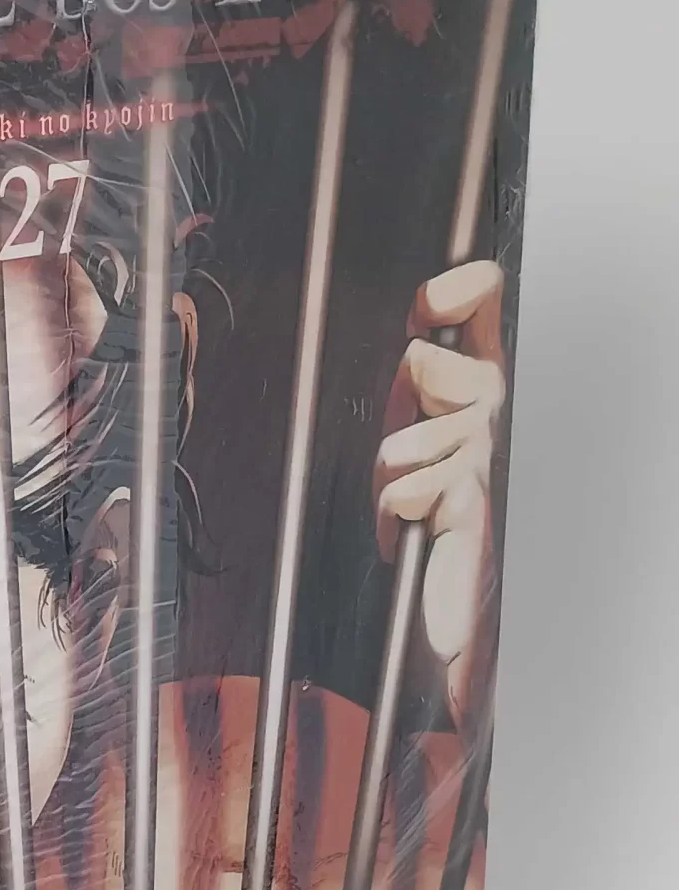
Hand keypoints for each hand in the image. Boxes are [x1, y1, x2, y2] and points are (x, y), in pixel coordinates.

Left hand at [373, 261, 505, 727]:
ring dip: (390, 472)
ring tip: (412, 495)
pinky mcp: (473, 504)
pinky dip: (391, 510)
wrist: (452, 598)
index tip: (428, 311)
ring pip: (404, 434)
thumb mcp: (420, 425)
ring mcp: (489, 457)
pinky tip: (415, 526)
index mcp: (490, 380)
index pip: (487, 294)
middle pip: (423, 365)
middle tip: (414, 447)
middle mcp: (499, 411)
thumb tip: (424, 322)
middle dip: (399, 410)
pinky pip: (405, 487)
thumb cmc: (436, 511)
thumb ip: (421, 379)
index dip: (452, 291)